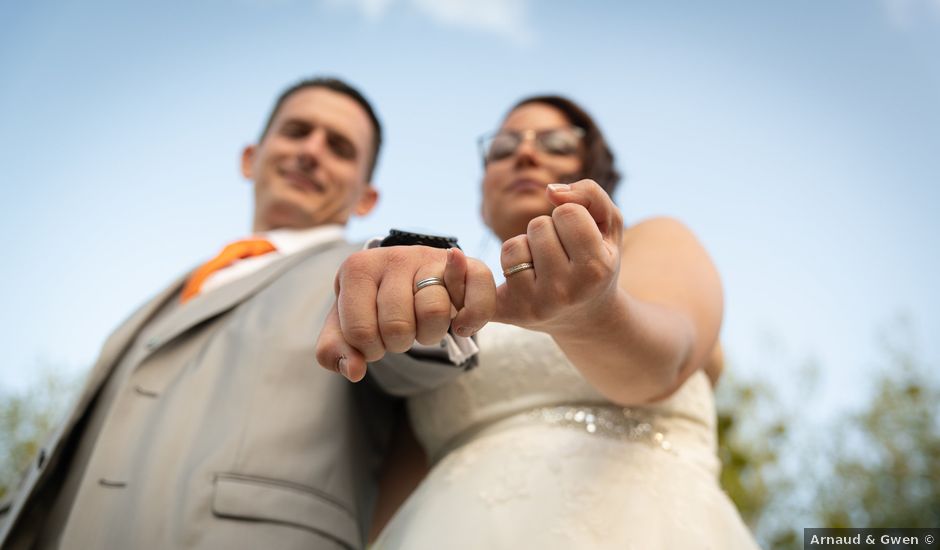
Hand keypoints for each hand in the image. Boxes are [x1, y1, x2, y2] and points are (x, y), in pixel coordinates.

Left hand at [316, 246, 495, 381]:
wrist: (408, 277)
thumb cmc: (374, 305)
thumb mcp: (344, 325)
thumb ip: (335, 350)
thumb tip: (354, 370)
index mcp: (357, 269)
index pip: (360, 332)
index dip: (370, 349)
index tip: (374, 337)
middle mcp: (394, 256)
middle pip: (398, 327)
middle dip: (399, 343)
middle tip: (400, 331)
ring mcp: (432, 258)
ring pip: (435, 312)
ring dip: (431, 335)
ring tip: (423, 324)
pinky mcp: (468, 264)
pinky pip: (477, 292)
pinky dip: (473, 318)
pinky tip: (461, 324)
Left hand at [494, 179, 623, 331]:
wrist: (587, 316)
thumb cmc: (597, 261)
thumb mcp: (609, 227)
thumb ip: (591, 195)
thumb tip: (551, 191)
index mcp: (595, 270)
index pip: (567, 212)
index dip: (571, 216)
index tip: (580, 237)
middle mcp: (565, 291)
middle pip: (538, 226)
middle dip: (549, 231)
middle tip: (562, 253)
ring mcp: (536, 304)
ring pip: (513, 245)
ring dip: (526, 246)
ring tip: (543, 264)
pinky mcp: (510, 312)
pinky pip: (485, 274)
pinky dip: (489, 268)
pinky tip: (490, 270)